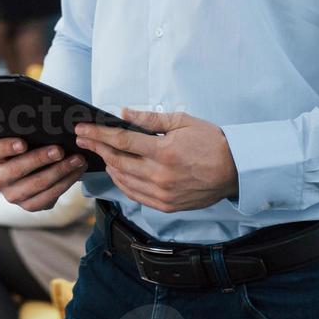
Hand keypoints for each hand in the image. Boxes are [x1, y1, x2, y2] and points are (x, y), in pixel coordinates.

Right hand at [0, 138, 84, 211]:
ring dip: (60, 171)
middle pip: (16, 170)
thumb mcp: (21, 136)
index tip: (22, 143)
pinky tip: (77, 172)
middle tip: (60, 150)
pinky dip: (65, 183)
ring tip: (77, 159)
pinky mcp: (28, 206)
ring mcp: (11, 195)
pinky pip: (48, 197)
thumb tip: (46, 122)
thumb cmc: (27, 144)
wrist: (31, 168)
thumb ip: (27, 130)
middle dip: (40, 159)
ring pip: (36, 185)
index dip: (6, 147)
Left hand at [74, 110, 238, 212]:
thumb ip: (150, 119)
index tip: (82, 128)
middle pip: (117, 161)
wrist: (236, 171)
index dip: (98, 134)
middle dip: (97, 148)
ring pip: (123, 180)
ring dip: (108, 165)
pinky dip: (121, 183)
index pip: (122, 141)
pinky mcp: (166, 205)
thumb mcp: (183, 122)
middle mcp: (161, 175)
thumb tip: (123, 113)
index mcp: (165, 152)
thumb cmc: (211, 142)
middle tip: (83, 139)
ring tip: (100, 153)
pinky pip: (135, 195)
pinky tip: (117, 172)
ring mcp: (163, 194)